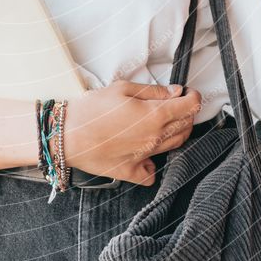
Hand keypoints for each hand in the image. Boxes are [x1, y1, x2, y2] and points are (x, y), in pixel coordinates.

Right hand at [64, 80, 201, 185]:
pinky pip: (153, 170)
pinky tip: (147, 152)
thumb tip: (174, 92)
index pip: (189, 107)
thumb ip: (152, 91)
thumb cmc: (91, 109)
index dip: (193, 97)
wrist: (67, 136)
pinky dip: (154, 162)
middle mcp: (155, 138)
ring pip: (174, 145)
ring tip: (163, 122)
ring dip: (176, 132)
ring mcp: (146, 157)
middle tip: (176, 104)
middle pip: (186, 126)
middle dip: (186, 113)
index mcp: (154, 115)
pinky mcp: (133, 171)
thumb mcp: (122, 88)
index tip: (189, 92)